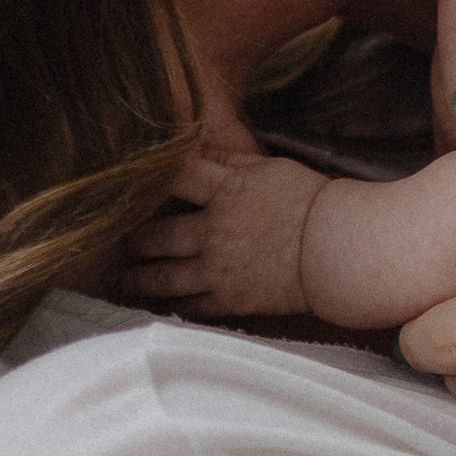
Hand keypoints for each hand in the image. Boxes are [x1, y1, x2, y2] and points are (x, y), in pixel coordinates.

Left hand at [112, 147, 330, 318]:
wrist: (341, 249)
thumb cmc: (314, 202)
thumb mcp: (272, 168)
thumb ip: (233, 160)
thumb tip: (201, 148)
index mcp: (225, 192)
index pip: (176, 177)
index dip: (149, 177)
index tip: (124, 179)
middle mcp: (213, 231)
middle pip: (158, 235)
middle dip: (133, 240)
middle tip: (115, 243)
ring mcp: (219, 269)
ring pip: (165, 277)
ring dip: (139, 279)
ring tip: (120, 280)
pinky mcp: (232, 300)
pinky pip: (192, 306)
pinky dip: (172, 307)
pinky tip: (158, 307)